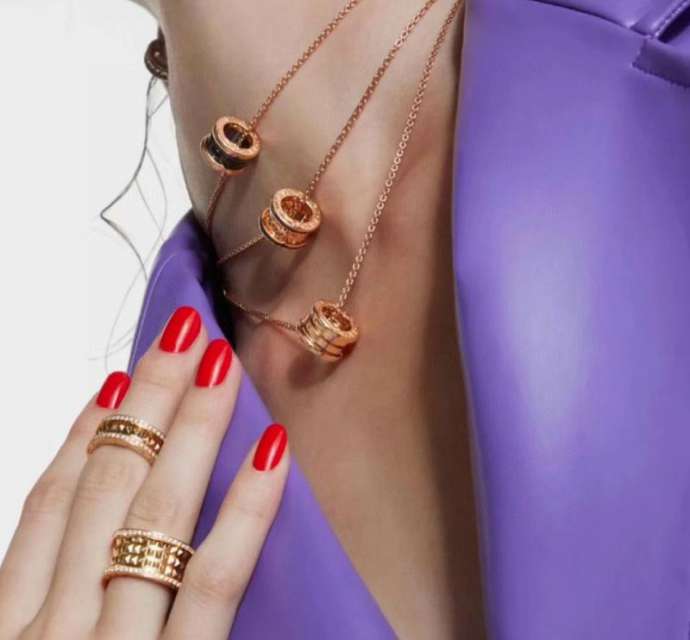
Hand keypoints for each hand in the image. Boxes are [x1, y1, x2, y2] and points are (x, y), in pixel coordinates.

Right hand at [0, 306, 288, 639]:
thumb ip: (60, 600)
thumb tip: (99, 524)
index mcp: (13, 627)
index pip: (49, 506)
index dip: (82, 434)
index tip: (114, 384)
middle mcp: (56, 627)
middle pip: (106, 486)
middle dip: (146, 402)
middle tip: (182, 336)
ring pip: (158, 512)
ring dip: (193, 426)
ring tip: (219, 363)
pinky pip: (214, 579)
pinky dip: (245, 510)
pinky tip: (272, 450)